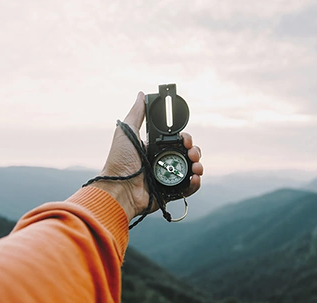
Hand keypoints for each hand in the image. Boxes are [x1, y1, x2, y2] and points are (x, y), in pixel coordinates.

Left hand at [90, 92, 202, 221]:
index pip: (176, 141)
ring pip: (190, 170)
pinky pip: (188, 189)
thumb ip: (136, 113)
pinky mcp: (169, 193)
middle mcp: (162, 163)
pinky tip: (195, 178)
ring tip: (196, 166)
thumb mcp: (127, 131)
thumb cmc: (119, 161)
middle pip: (187, 155)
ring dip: (198, 166)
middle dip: (194, 151)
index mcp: (154, 149)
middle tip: (191, 152)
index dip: (185, 138)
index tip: (184, 137)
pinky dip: (195, 183)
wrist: (119, 188)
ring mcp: (167, 179)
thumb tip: (141, 94)